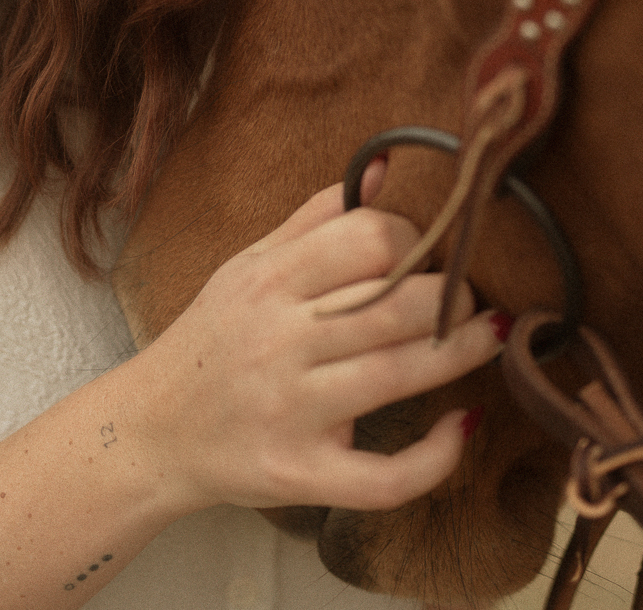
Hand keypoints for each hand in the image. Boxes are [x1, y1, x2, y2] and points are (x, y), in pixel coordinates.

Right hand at [138, 176, 504, 515]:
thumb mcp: (248, 266)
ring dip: (464, 352)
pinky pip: (383, 475)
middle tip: (470, 300)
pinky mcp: (300, 474)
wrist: (150, 432)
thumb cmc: (213, 342)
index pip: (369, 239)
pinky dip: (435, 455)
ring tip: (492, 337)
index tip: (430, 257)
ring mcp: (290, 412)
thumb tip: (385, 166)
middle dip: (453, 297)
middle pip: (395, 305)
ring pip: (399, 375)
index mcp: (269, 282)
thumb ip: (316, 219)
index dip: (418, 242)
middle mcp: (278, 342)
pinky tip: (464, 425)